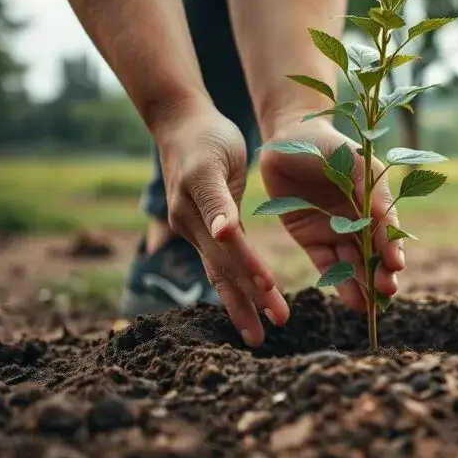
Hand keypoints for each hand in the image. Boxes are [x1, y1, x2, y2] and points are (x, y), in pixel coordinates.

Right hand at [156, 107, 290, 344]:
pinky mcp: (202, 229)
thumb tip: (223, 234)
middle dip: (249, 301)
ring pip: (220, 273)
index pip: (230, 250)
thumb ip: (218, 200)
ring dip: (240, 303)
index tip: (273, 294)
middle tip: (275, 326)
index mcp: (199, 210)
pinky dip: (234, 285)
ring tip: (259, 333)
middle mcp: (192, 227)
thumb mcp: (214, 162)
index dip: (252, 272)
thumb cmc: (206, 136)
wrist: (181, 124)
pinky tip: (248, 304)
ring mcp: (193, 231)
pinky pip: (218, 264)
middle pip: (225, 270)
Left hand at [259, 116, 405, 311]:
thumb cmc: (326, 144)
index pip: (388, 229)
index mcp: (375, 199)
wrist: (285, 138)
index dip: (393, 247)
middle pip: (374, 252)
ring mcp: (336, 230)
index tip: (397, 265)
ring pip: (354, 264)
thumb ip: (371, 192)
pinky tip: (353, 300)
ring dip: (364, 284)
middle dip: (382, 273)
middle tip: (388, 292)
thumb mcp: (354, 162)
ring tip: (371, 306)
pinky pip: (328, 265)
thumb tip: (389, 222)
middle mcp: (359, 218)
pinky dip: (339, 283)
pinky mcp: (312, 239)